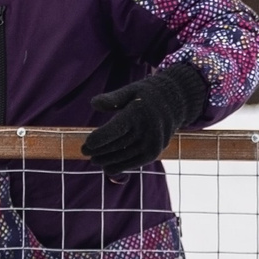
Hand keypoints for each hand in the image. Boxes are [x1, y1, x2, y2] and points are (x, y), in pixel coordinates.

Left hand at [83, 61, 207, 175]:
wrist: (175, 102)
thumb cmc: (146, 95)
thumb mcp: (130, 90)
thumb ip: (112, 98)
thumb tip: (93, 103)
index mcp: (138, 113)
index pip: (116, 129)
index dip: (100, 138)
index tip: (87, 143)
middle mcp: (147, 130)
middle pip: (117, 144)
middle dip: (99, 150)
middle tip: (83, 152)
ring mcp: (152, 143)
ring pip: (124, 156)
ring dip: (107, 160)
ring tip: (93, 159)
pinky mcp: (154, 152)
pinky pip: (134, 163)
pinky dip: (120, 167)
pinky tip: (107, 168)